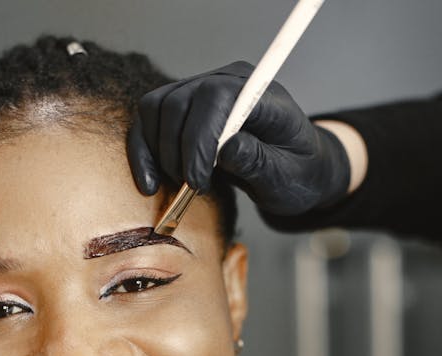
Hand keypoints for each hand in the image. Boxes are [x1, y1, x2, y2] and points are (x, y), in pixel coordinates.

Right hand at [128, 62, 350, 215]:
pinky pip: (149, 120)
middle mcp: (226, 81)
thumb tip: (227, 150)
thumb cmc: (298, 172)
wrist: (297, 170)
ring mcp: (202, 90)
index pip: (215, 97)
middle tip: (192, 188)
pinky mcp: (183, 108)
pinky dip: (144, 151)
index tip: (197, 182)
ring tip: (175, 185)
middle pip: (179, 101)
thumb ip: (259, 161)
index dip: (199, 140)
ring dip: (157, 152)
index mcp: (259, 92)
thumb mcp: (288, 176)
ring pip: (156, 108)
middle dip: (176, 151)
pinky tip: (150, 182)